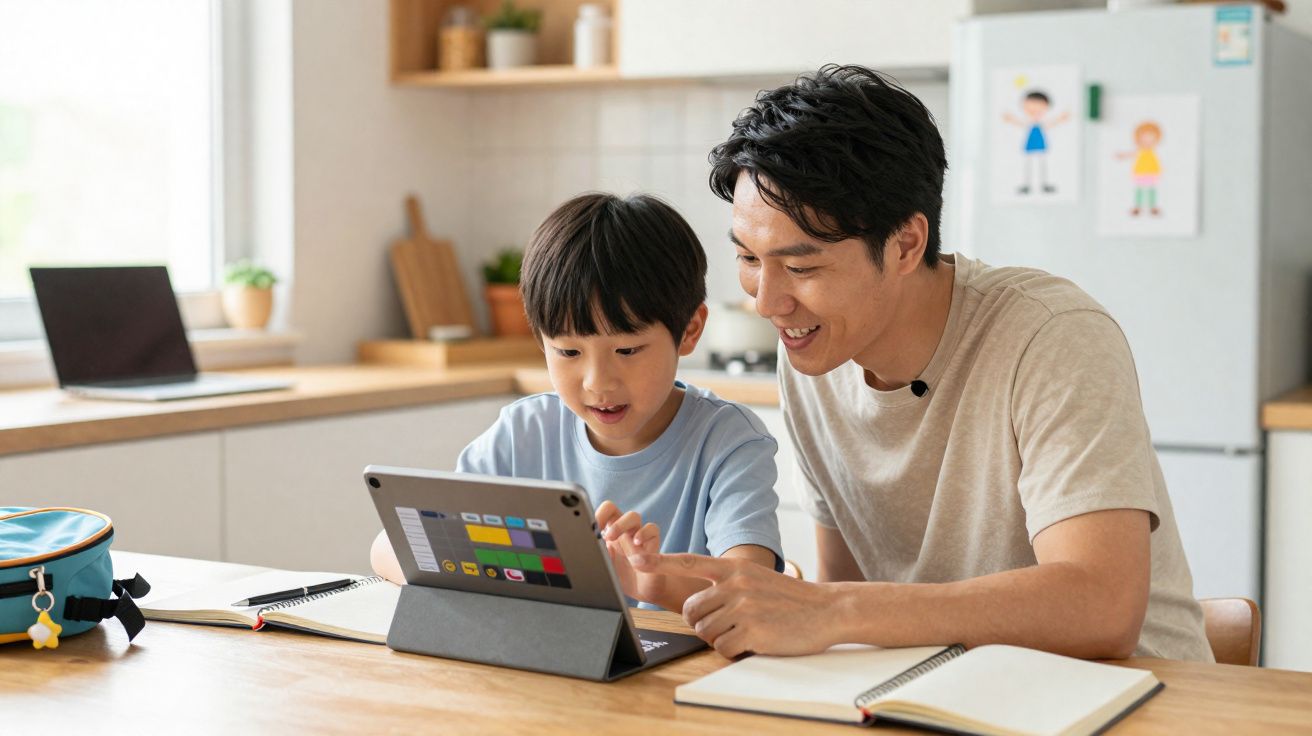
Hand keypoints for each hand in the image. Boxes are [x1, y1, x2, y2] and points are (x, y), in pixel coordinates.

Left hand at [594, 501, 667, 605]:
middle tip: (599, 532)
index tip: (588, 527)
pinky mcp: (652, 544)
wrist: (643, 593)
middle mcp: (621, 532)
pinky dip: (644, 533)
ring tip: (611, 538)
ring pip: (633, 516)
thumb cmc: (621, 579)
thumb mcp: (605, 570)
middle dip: (604, 515)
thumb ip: (601, 557)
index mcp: (607, 535)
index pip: (600, 515)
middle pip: (612, 509)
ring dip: (621, 524)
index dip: (594, 516)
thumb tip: (598, 547)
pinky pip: (652, 529)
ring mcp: (637, 536)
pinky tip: (637, 543)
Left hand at [629, 552, 838, 657]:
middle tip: (726, 624)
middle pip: (691, 609)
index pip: (689, 561)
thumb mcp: (756, 579)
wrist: (827, 609)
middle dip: (702, 622)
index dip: (660, 561)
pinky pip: (721, 648)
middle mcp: (735, 584)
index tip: (636, 557)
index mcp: (734, 568)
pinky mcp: (752, 630)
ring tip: (744, 631)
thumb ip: (727, 584)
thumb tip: (697, 604)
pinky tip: (753, 642)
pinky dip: (732, 651)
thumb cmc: (788, 599)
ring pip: (704, 631)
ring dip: (719, 638)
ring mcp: (743, 607)